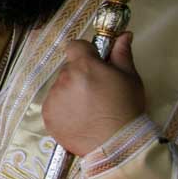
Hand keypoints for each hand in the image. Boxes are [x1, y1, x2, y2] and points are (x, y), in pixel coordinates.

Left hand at [43, 33, 146, 156]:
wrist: (116, 143)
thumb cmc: (126, 109)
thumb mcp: (130, 78)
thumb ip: (122, 54)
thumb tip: (124, 35)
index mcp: (84, 65)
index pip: (75, 46)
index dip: (85, 53)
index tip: (94, 63)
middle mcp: (64, 78)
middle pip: (69, 68)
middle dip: (80, 75)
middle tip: (97, 92)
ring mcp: (53, 98)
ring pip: (60, 87)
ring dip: (71, 93)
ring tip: (89, 109)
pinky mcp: (48, 115)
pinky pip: (54, 105)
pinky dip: (63, 109)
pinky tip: (80, 119)